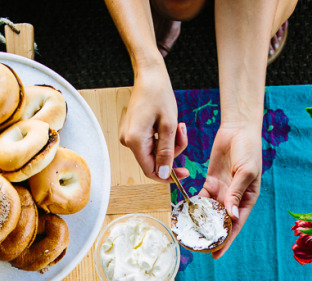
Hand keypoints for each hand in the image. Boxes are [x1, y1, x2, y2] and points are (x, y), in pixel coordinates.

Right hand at [120, 61, 187, 180]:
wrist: (149, 74)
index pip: (150, 170)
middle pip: (154, 161)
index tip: (184, 172)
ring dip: (169, 143)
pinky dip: (163, 137)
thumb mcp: (168, 125)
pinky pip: (150, 143)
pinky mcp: (133, 132)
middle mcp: (128, 141)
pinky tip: (168, 123)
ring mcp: (129, 137)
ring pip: (154, 152)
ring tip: (178, 125)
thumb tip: (163, 174)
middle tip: (182, 133)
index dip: (168, 175)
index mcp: (135, 141)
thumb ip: (166, 152)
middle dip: (172, 152)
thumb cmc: (158, 94)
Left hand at [201, 121, 261, 257]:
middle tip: (198, 249)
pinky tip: (184, 215)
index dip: (226, 241)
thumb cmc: (248, 149)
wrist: (238, 128)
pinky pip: (200, 198)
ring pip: (209, 212)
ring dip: (200, 223)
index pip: (235, 225)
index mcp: (246, 200)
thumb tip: (231, 216)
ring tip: (188, 236)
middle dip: (210, 235)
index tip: (216, 255)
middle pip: (221, 222)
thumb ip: (236, 193)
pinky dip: (193, 206)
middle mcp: (233, 199)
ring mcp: (222, 192)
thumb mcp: (245, 172)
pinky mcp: (211, 183)